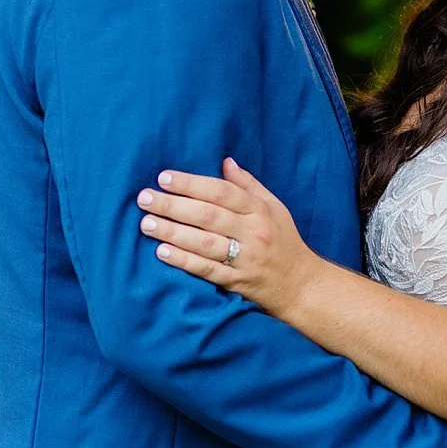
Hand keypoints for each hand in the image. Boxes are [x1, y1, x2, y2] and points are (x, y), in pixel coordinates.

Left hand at [137, 158, 319, 317]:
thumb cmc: (284, 241)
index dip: (192, 184)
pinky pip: (207, 270)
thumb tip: (225, 161)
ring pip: (204, 243)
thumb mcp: (274, 208)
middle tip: (145, 198)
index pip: (222, 192)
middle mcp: (253, 233)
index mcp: (260, 211)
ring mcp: (245, 259)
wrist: (301, 286)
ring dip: (173, 232)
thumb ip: (249, 185)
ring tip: (147, 224)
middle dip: (173, 205)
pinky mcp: (238, 282)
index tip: (164, 177)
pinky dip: (184, 261)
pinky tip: (162, 252)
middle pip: (208, 216)